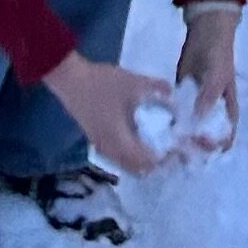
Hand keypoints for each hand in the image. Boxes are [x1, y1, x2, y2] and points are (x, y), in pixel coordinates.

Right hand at [44, 49, 182, 174]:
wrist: (68, 79)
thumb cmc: (101, 83)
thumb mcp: (133, 82)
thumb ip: (156, 87)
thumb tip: (173, 92)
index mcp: (120, 141)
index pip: (147, 162)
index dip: (165, 158)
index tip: (178, 147)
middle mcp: (110, 149)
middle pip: (136, 168)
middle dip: (155, 162)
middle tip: (170, 147)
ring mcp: (100, 145)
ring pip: (125, 164)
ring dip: (142, 159)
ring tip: (157, 142)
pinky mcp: (94, 139)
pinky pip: (117, 156)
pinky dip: (131, 153)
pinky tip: (138, 135)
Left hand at [177, 2, 241, 152]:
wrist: (206, 32)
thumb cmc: (218, 56)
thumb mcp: (217, 78)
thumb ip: (208, 100)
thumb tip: (197, 123)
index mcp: (226, 106)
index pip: (227, 131)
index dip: (221, 144)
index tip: (210, 157)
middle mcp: (211, 108)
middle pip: (206, 132)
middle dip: (197, 145)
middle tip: (184, 157)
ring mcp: (195, 102)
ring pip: (190, 124)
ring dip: (182, 135)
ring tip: (170, 149)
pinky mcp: (181, 94)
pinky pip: (177, 111)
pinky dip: (171, 120)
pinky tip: (160, 129)